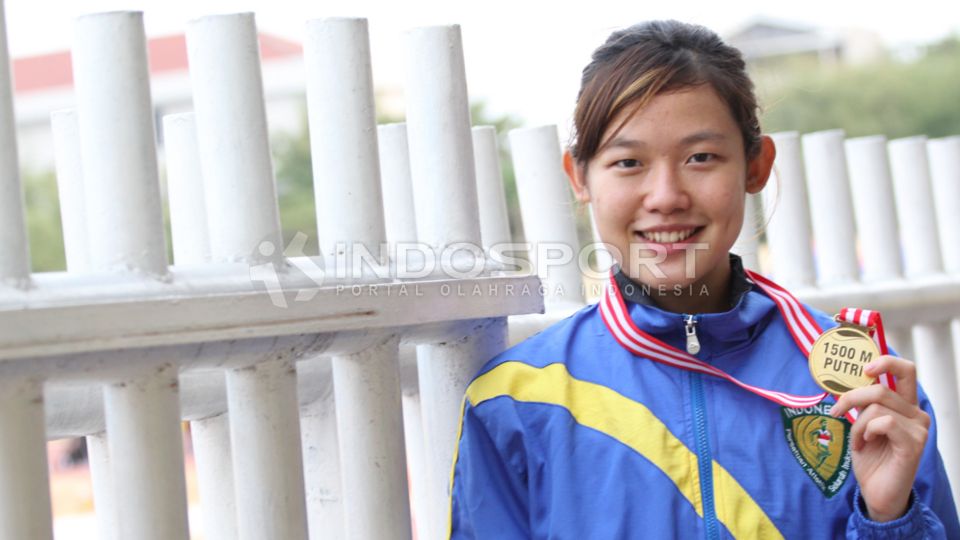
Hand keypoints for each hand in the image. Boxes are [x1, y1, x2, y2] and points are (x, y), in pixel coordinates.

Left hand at [830, 356, 929, 521]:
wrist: (876, 492)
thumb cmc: (871, 458)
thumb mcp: (863, 424)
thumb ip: (864, 403)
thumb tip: (853, 381)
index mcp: (905, 406)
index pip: (906, 371)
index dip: (886, 362)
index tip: (865, 369)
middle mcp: (916, 414)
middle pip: (882, 389)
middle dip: (852, 397)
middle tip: (838, 411)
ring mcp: (919, 429)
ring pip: (877, 408)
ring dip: (857, 424)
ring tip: (858, 441)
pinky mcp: (914, 444)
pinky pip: (884, 423)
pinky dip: (866, 432)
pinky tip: (865, 445)